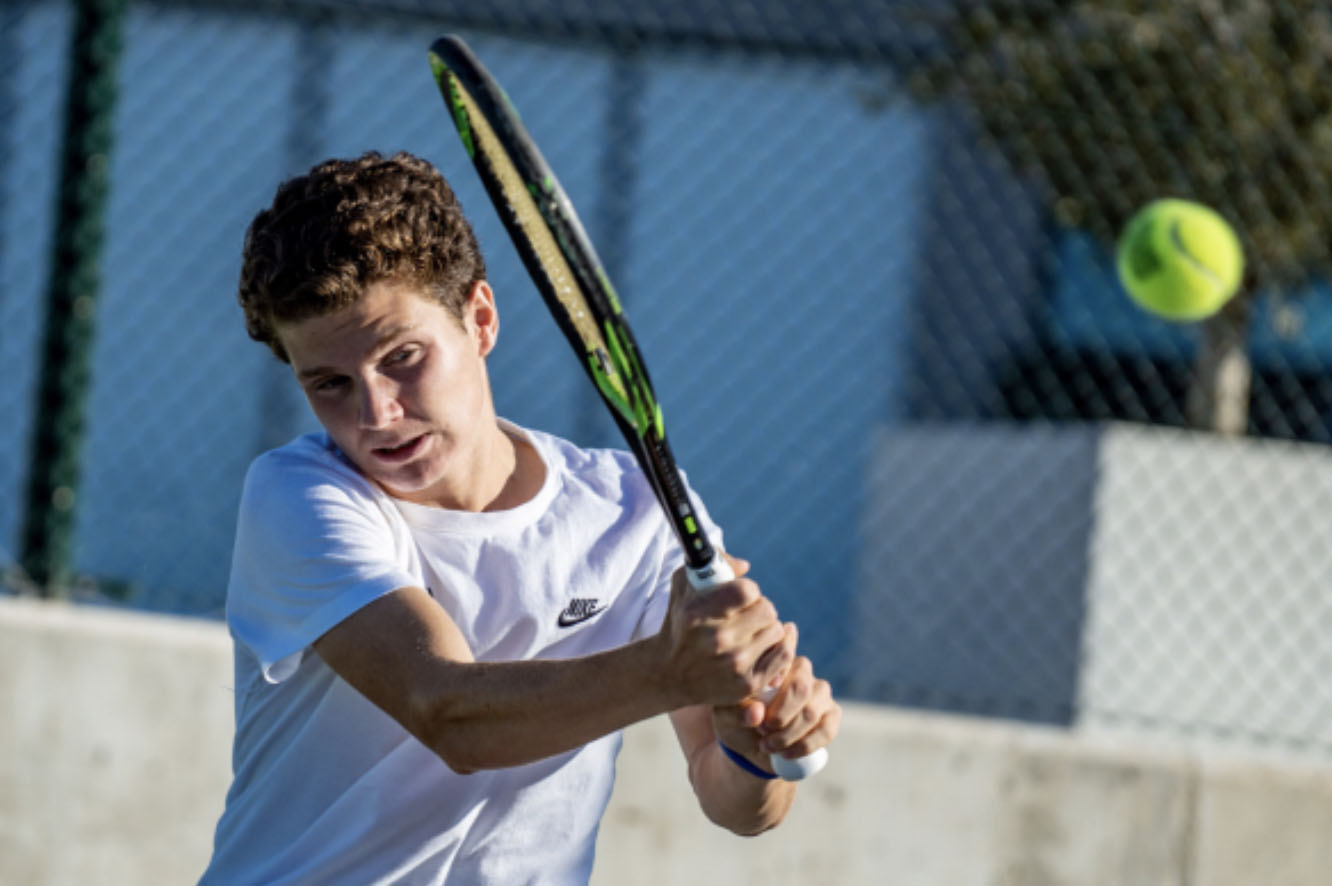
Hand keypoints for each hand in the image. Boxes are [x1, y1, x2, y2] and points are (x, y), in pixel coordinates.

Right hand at [654, 558, 791, 709]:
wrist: (670, 674)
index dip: (748, 590)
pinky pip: (784, 654)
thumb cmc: (681, 623)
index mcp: (698, 613)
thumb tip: (745, 566)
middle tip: (747, 615)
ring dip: (766, 629)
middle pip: (767, 610)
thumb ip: (713, 563)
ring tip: (749, 633)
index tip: (741, 596)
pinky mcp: (748, 684)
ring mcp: (734, 664)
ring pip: (777, 630)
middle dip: (759, 608)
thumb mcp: (684, 587)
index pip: (748, 591)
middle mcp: (717, 640)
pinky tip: (762, 646)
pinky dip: (777, 647)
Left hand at [712, 623, 839, 768]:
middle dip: (782, 713)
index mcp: (775, 661)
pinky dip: (806, 744)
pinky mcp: (831, 714)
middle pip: (801, 685)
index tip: (764, 692)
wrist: (751, 748)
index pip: (784, 651)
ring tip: (768, 745)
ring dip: (790, 733)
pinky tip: (787, 753)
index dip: (778, 671)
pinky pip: (827, 728)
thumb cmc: (737, 721)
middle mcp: (801, 670)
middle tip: (763, 728)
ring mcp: (820, 691)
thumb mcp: (726, 716)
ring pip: (813, 710)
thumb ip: (737, 711)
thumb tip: (757, 714)